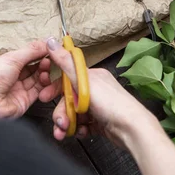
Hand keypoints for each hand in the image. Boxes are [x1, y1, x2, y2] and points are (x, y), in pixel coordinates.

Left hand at [0, 40, 51, 118]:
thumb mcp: (11, 58)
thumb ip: (31, 50)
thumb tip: (46, 41)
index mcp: (5, 64)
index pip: (26, 56)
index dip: (38, 51)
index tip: (50, 47)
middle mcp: (12, 77)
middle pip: (33, 67)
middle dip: (43, 61)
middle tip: (51, 56)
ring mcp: (18, 89)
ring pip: (37, 79)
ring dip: (44, 71)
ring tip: (46, 66)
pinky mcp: (24, 101)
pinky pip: (39, 91)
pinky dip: (45, 84)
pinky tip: (46, 77)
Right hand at [39, 38, 153, 146]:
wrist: (130, 129)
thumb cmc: (112, 103)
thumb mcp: (84, 80)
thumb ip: (66, 62)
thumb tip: (52, 42)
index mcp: (92, 77)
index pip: (67, 79)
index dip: (54, 89)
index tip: (44, 97)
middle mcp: (95, 90)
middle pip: (69, 100)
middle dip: (61, 113)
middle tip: (60, 123)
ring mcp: (98, 107)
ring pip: (74, 114)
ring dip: (67, 124)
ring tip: (64, 132)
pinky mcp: (100, 122)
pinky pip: (83, 125)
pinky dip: (79, 129)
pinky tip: (81, 132)